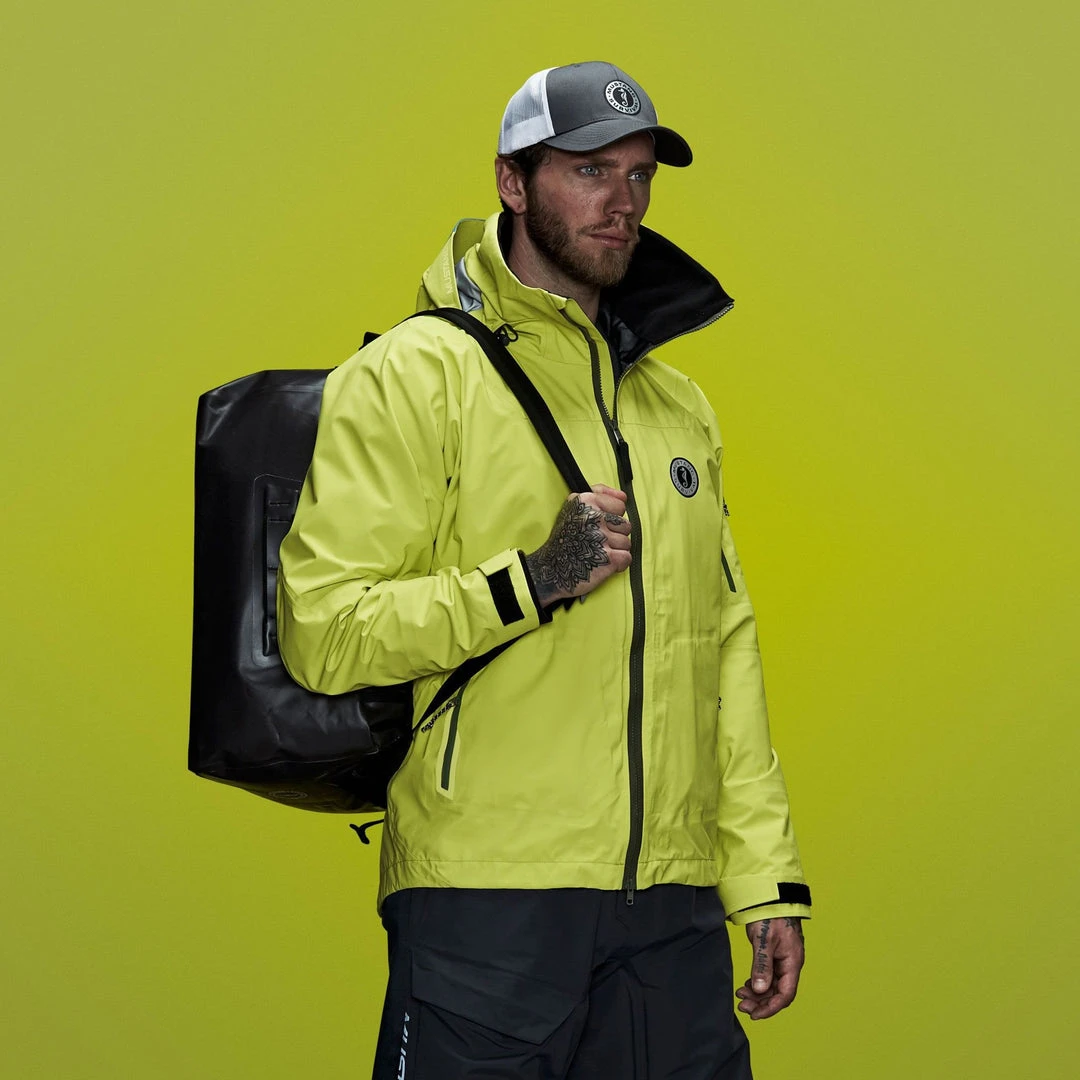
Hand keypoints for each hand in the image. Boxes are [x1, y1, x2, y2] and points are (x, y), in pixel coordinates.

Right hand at [525, 485, 631, 604]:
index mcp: (586, 502)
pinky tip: (603, 564)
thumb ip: (599, 494)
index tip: (598, 526)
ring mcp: (601, 538)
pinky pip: (627, 558)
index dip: (611, 517)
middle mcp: (593, 517)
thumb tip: (623, 496)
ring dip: (615, 551)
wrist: (551, 570)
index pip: (620, 506)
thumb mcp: (573, 508)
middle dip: (614, 535)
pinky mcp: (608, 558)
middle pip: (625, 525)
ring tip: (597, 553)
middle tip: (595, 542)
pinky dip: (618, 565)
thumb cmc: (564, 539)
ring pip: (626, 542)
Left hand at [735, 918, 804, 1019]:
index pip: (785, 994)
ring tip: (741, 995)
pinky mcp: (775, 954)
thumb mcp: (764, 940)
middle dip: (761, 1002)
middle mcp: (790, 964)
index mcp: (792, 962)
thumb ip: (762, 965)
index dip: (770, 1007)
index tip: (754, 1014)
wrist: (771, 896)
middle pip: (778, 992)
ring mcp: (783, 959)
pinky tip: (747, 984)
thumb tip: (760, 990)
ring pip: (773, 985)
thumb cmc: (770, 915)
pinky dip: (758, 982)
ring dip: (758, 993)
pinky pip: (769, 975)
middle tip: (742, 1005)